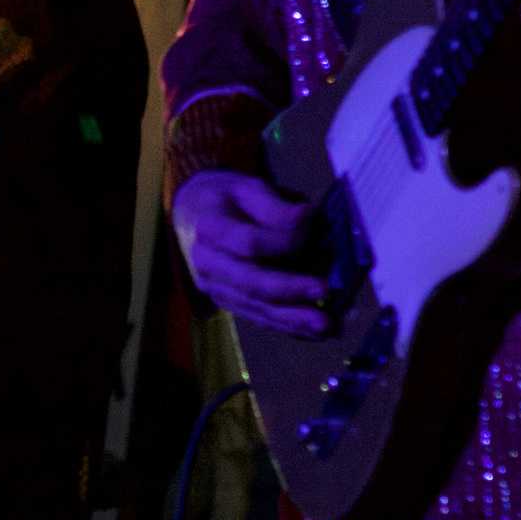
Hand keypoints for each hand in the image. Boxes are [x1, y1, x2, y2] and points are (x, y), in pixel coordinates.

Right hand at [170, 171, 329, 337]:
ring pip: (255, 307)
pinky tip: (313, 332)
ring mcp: (215, 287)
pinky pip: (258, 317)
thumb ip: (274, 205)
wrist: (195, 214)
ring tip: (325, 324)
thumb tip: (305, 218)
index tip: (313, 226)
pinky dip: (287, 327)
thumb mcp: (247, 187)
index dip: (283, 241)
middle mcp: (207, 263)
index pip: (248, 243)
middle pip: (250, 282)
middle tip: (325, 290)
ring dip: (292, 319)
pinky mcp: (227, 301)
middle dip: (290, 290)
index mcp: (210, 229)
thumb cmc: (226, 199)